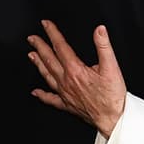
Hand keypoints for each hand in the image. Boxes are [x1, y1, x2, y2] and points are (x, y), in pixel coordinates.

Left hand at [28, 21, 125, 138]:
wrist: (112, 118)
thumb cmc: (112, 95)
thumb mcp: (112, 66)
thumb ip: (104, 46)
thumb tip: (99, 30)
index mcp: (76, 70)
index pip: (61, 47)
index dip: (52, 34)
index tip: (46, 25)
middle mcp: (66, 81)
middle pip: (49, 60)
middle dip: (40, 47)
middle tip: (32, 38)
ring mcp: (65, 94)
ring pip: (47, 76)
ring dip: (38, 64)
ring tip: (31, 55)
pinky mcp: (67, 105)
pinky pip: (51, 99)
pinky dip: (42, 95)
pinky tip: (35, 92)